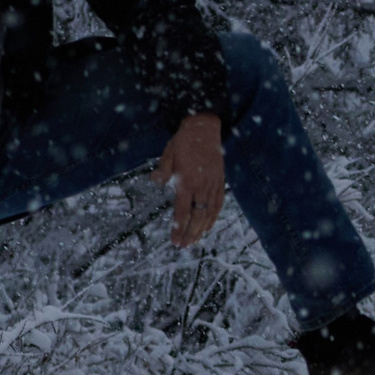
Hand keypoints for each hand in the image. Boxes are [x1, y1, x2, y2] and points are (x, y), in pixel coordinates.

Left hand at [155, 113, 225, 247]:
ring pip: (209, 212)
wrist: (205, 128)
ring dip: (201, 229)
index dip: (179, 228)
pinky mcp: (220, 181)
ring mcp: (213, 184)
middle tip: (184, 246)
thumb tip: (155, 182)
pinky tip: (208, 226)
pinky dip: (213, 217)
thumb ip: (163, 170)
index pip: (183, 211)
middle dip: (190, 233)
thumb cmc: (184, 140)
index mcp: (187, 181)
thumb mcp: (169, 153)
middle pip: (198, 216)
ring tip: (194, 241)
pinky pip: (218, 203)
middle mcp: (202, 186)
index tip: (175, 241)